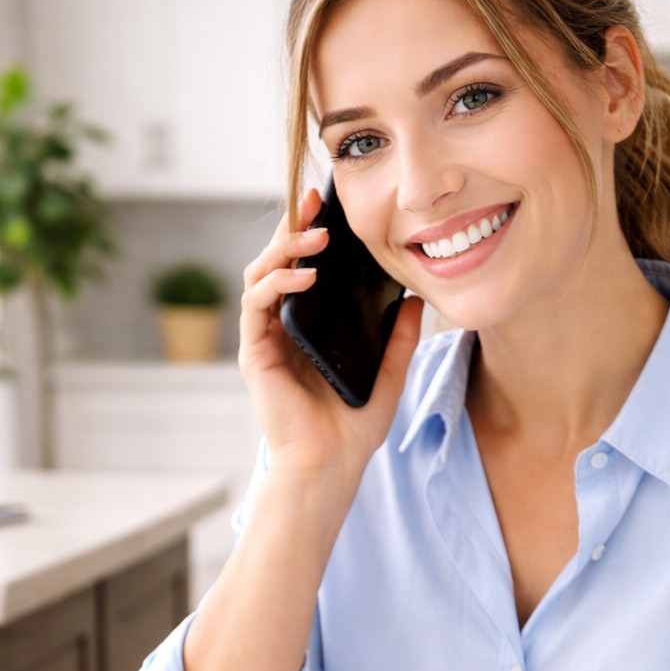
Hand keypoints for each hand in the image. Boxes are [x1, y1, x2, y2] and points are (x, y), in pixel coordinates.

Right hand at [239, 186, 422, 484]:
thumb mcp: (388, 376)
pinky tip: (305, 275)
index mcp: (307, 329)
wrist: (330, 466)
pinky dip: (278, 282)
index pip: (302, 271)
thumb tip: (414, 301)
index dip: (310, 236)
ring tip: (316, 238)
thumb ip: (398, 340)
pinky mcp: (255, 354)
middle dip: (293, 228)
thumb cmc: (352, 429)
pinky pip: (257, 304)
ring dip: (284, 249)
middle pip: (276, 263)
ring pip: (259, 275)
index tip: (329, 208)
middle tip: (316, 204)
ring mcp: (265, 340)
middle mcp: (281, 330)